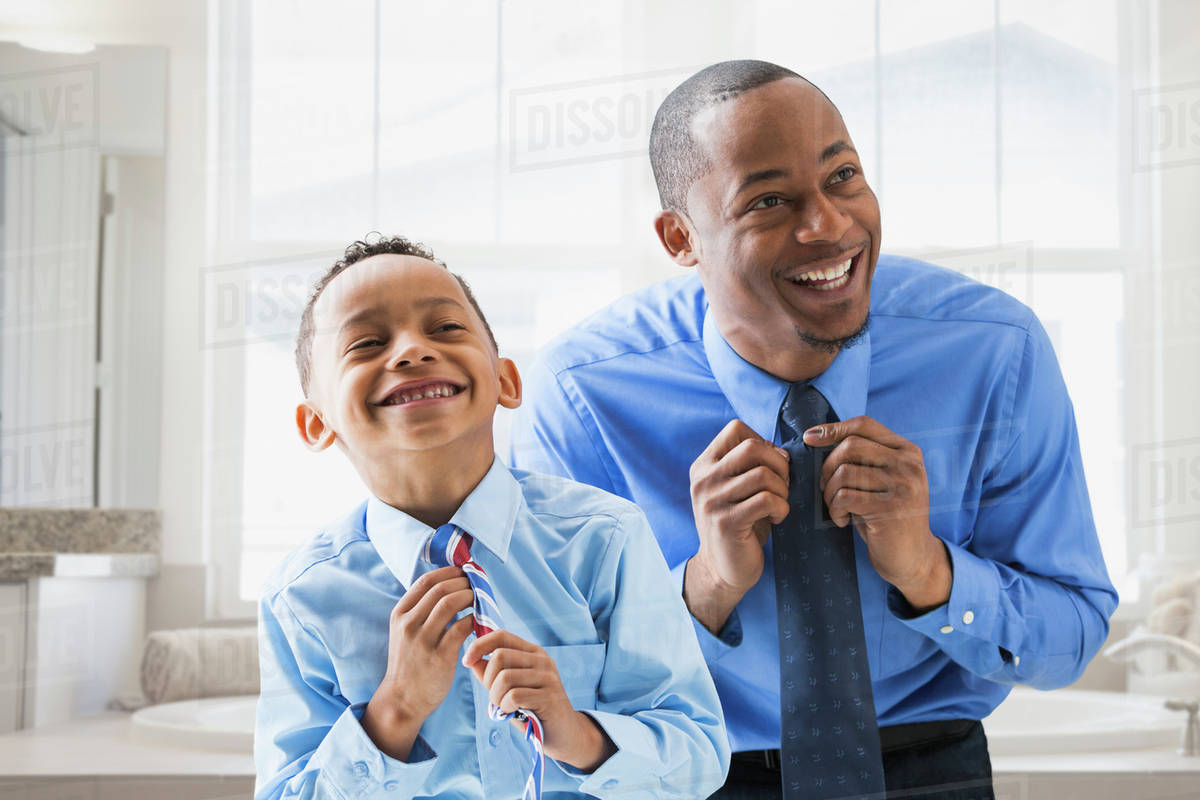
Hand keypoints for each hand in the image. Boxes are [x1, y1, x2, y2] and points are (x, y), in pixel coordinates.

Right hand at [371, 566, 475, 723]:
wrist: (403, 699)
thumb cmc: (410, 662)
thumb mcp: (405, 631)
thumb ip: (420, 610)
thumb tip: (449, 584)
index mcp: (400, 614)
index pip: (426, 581)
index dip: (449, 572)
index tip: (464, 572)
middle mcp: (408, 624)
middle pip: (441, 589)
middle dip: (464, 582)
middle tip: (477, 584)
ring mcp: (423, 640)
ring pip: (451, 603)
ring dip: (471, 596)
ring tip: (480, 599)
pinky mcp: (439, 656)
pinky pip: (462, 627)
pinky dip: (474, 619)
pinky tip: (480, 620)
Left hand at [462, 630, 614, 771]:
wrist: (564, 734)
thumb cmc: (533, 710)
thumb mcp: (508, 688)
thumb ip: (491, 673)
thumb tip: (472, 659)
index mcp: (532, 652)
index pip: (501, 636)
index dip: (479, 645)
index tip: (466, 661)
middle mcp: (542, 660)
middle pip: (500, 656)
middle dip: (487, 680)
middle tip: (494, 697)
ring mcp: (548, 677)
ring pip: (505, 677)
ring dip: (496, 697)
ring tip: (504, 707)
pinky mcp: (550, 696)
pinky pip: (513, 696)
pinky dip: (505, 707)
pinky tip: (514, 712)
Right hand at [685, 420, 790, 627]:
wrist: (722, 569)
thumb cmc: (739, 524)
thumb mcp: (735, 489)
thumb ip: (748, 467)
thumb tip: (783, 450)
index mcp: (704, 466)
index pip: (736, 429)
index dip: (763, 442)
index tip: (771, 465)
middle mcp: (703, 480)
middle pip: (752, 447)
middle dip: (779, 464)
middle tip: (783, 485)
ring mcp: (712, 501)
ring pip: (763, 475)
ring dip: (782, 490)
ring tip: (779, 504)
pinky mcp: (727, 523)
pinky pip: (767, 501)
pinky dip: (782, 508)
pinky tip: (777, 518)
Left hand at [805, 416, 951, 609]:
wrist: (914, 558)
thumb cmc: (888, 517)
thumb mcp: (883, 481)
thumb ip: (865, 458)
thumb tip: (817, 436)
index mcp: (908, 451)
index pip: (864, 425)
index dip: (833, 428)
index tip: (810, 437)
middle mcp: (909, 465)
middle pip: (851, 446)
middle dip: (827, 466)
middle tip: (825, 488)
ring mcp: (903, 486)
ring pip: (844, 472)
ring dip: (829, 493)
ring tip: (836, 508)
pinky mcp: (891, 510)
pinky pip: (845, 498)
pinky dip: (835, 509)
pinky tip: (842, 520)